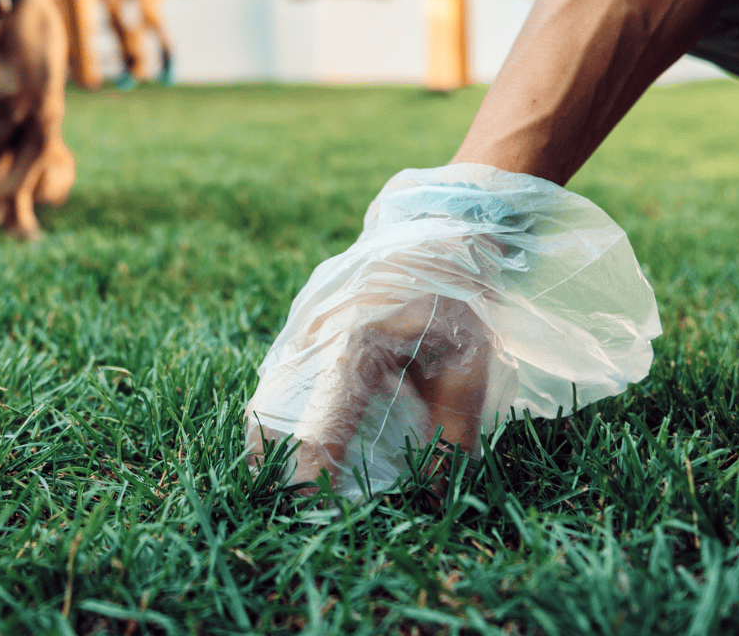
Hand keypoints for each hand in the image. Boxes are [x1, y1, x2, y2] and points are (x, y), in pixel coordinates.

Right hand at [244, 165, 660, 500]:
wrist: (436, 225)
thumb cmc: (458, 290)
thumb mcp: (470, 358)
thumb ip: (454, 429)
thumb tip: (441, 494)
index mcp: (354, 339)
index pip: (319, 424)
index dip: (312, 476)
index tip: (315, 514)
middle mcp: (315, 330)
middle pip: (272, 410)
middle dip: (275, 465)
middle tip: (290, 511)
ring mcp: (303, 321)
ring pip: (268, 391)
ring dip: (272, 438)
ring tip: (287, 488)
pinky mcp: (304, 319)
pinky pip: (279, 374)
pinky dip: (280, 410)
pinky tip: (293, 440)